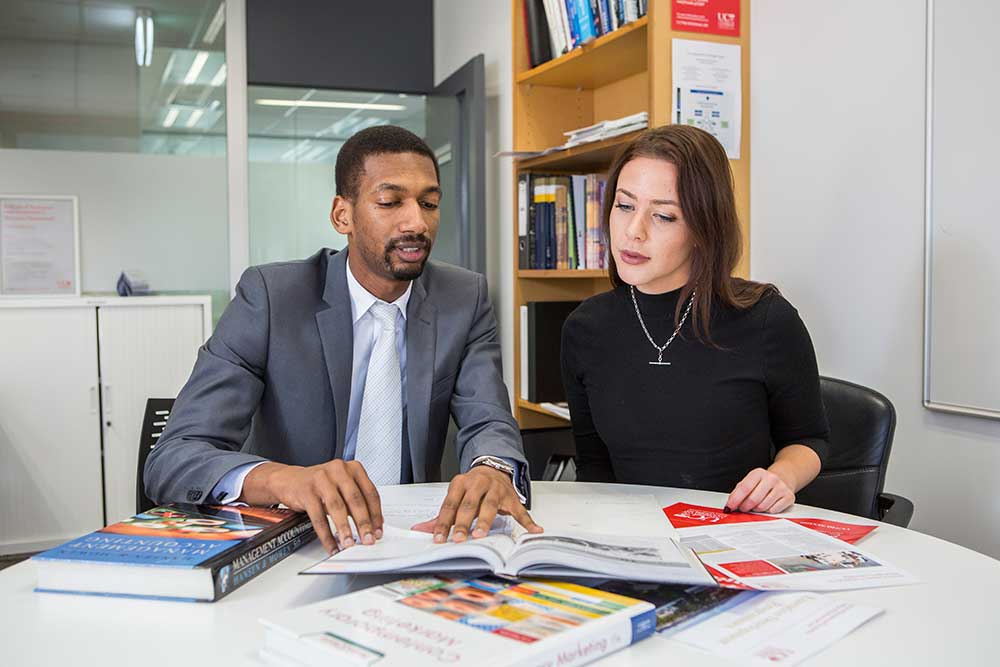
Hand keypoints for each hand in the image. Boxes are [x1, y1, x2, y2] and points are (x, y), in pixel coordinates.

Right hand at [241, 460, 382, 553]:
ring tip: (349, 543)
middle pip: (356, 500)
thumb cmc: (321, 484)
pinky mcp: (307, 491)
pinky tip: (331, 544)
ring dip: (345, 529)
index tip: (378, 530)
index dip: (376, 514)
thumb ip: (358, 502)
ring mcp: (322, 479)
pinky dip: (326, 534)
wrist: (290, 480)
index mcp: (353, 468)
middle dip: (363, 523)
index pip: (370, 493)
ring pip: (337, 508)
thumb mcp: (343, 488)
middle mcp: (339, 470)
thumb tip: (374, 524)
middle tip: (368, 539)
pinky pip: (318, 517)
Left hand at [412, 466, 542, 541]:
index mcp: (461, 483)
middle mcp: (478, 484)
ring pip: (490, 505)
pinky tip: (533, 530)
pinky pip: (520, 510)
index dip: (443, 522)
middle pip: (469, 504)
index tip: (439, 538)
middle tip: (459, 538)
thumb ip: (440, 516)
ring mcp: (496, 490)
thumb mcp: (455, 497)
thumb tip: (420, 530)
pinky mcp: (511, 497)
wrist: (493, 469)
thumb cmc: (472, 487)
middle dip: (463, 522)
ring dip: (485, 521)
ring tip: (481, 534)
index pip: (450, 504)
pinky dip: (528, 521)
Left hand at [725, 467, 794, 513]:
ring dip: (756, 509)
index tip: (729, 507)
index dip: (735, 500)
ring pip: (762, 507)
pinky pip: (773, 511)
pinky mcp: (789, 497)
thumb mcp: (750, 482)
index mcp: (758, 473)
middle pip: (753, 499)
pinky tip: (768, 504)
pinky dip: (767, 511)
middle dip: (745, 507)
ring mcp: (781, 488)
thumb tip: (730, 504)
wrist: (783, 479)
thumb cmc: (762, 483)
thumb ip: (739, 492)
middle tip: (743, 508)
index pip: (744, 488)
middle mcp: (771, 478)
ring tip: (757, 504)